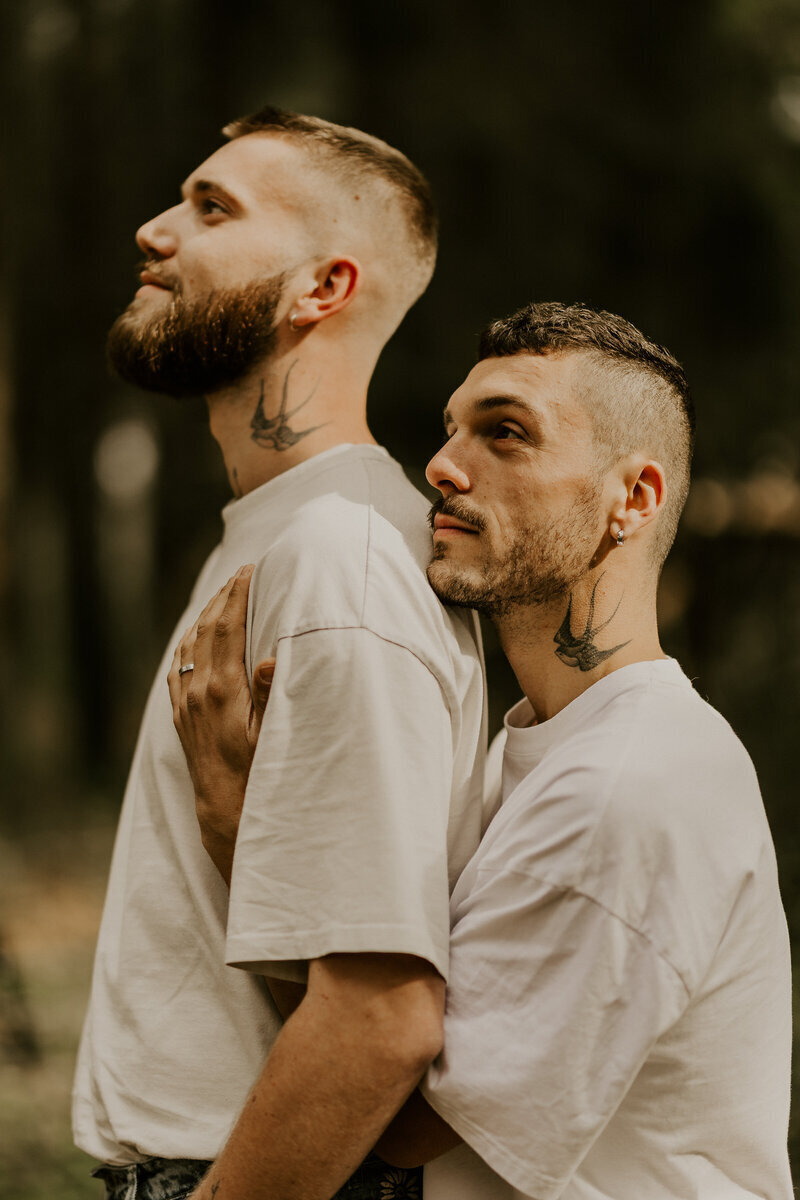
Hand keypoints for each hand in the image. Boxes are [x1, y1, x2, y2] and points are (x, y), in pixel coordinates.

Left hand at [167, 564, 275, 884]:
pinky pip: (178, 666)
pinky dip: (187, 642)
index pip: (227, 629)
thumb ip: (270, 695)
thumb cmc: (258, 774)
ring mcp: (185, 703)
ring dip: (205, 614)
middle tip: (241, 571)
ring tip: (222, 594)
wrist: (225, 810)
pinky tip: (195, 634)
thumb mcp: (272, 736)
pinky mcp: (180, 715)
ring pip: (190, 645)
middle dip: (224, 596)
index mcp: (224, 691)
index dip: (238, 596)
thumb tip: (268, 658)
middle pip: (207, 629)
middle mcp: (199, 692)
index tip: (250, 570)